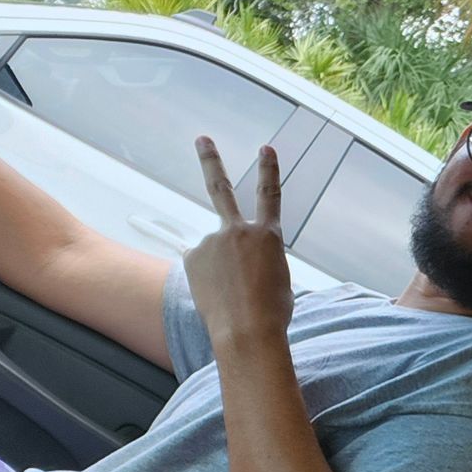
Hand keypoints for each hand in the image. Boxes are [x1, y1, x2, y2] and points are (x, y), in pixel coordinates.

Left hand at [183, 137, 293, 351]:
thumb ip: (261, 260)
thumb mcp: (280, 280)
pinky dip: (207, 278)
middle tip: (202, 139)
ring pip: (214, 250)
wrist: (246, 331)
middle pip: (220, 188)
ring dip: (220, 268)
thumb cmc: (271, 312)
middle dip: (211, 160)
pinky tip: (216, 294)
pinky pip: (200, 264)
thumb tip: (242, 261)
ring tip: (231, 293)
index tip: (266, 148)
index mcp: (268, 237)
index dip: (269, 170)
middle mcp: (238, 231)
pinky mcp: (191, 257)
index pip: (270, 195)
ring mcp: (211, 242)